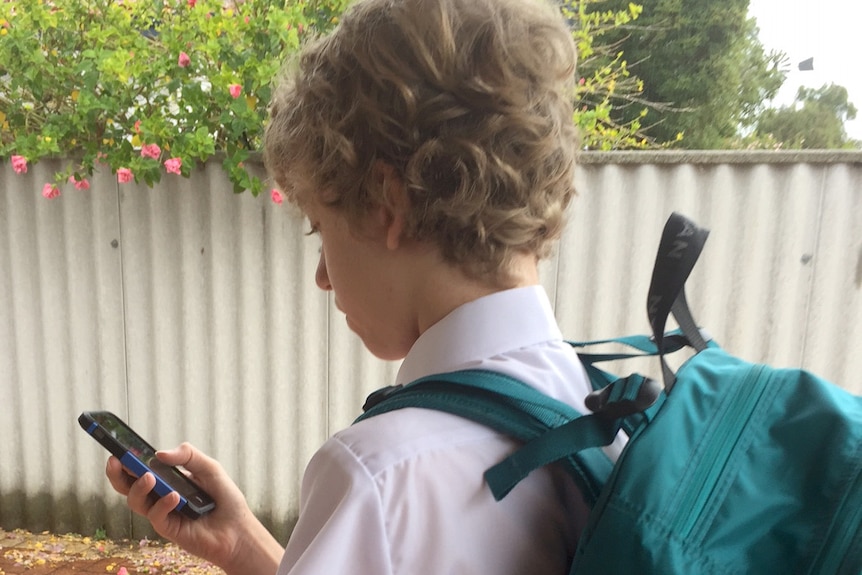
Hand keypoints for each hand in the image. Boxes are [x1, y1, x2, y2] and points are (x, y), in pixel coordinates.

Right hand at [106, 442, 282, 573]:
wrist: (238, 528)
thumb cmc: (224, 498)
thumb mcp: (210, 468)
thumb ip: (188, 456)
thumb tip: (160, 454)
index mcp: (168, 479)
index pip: (142, 468)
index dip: (127, 460)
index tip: (118, 449)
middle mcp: (160, 495)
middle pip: (129, 486)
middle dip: (118, 474)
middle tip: (116, 462)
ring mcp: (163, 512)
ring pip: (136, 502)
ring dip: (138, 487)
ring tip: (149, 477)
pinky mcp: (168, 529)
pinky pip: (156, 516)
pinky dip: (163, 504)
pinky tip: (175, 496)